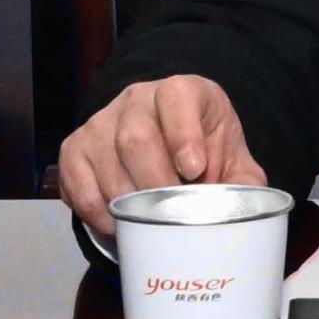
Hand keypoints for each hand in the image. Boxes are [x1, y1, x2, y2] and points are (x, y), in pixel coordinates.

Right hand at [59, 74, 265, 236]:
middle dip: (154, 182)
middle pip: (135, 137)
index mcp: (183, 91)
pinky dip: (97, 212)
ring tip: (148, 226)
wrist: (167, 145)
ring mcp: (100, 121)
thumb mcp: (232, 159)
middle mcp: (137, 98)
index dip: (183, 133)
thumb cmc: (204, 150)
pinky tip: (118, 227)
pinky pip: (78, 183)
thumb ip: (243, 182)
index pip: (177, 98)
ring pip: (105, 161)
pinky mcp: (74, 147)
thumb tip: (244, 212)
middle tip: (170, 213)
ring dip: (127, 203)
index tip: (195, 170)